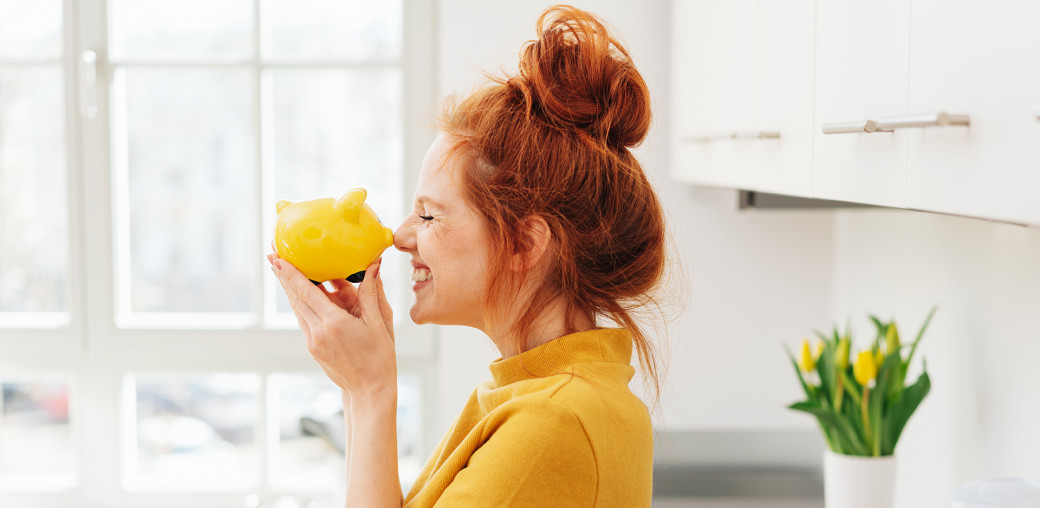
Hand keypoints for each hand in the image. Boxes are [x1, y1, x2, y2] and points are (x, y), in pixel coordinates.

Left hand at [268, 252, 396, 397]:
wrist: (370, 390)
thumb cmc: (380, 358)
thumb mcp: (379, 323)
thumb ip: (371, 293)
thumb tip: (373, 265)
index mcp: (334, 323)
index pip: (307, 291)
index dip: (291, 273)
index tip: (278, 257)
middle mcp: (318, 332)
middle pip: (295, 298)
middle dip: (283, 276)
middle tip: (272, 254)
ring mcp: (313, 342)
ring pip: (297, 309)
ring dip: (289, 289)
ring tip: (281, 269)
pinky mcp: (313, 348)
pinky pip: (304, 320)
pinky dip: (301, 303)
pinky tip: (300, 293)